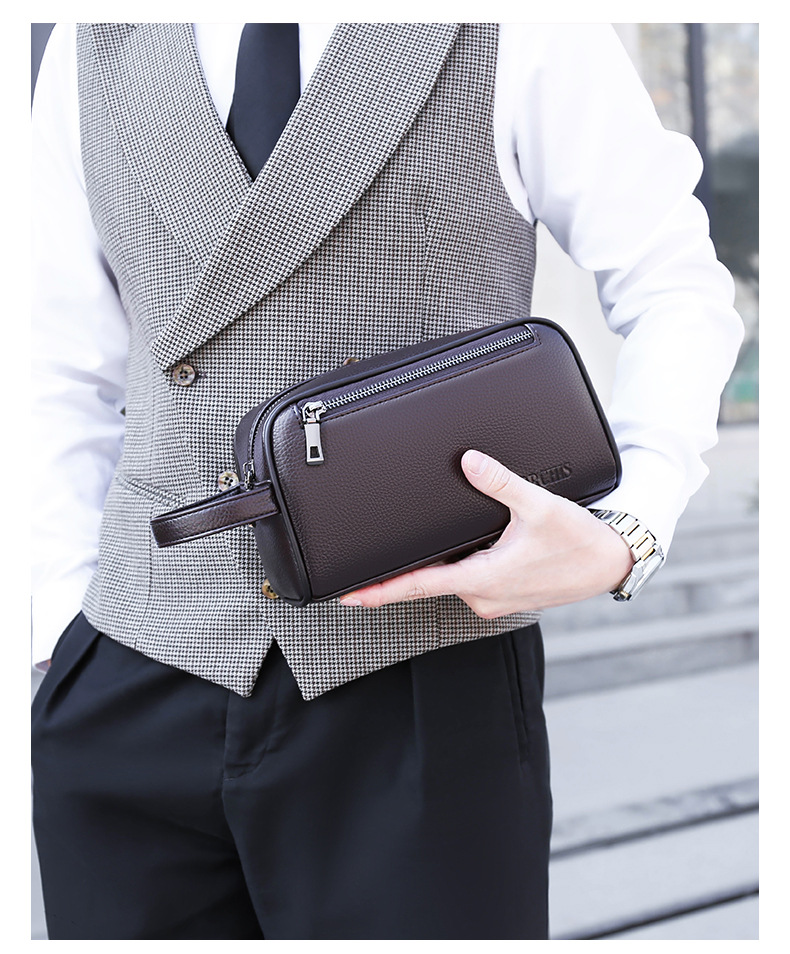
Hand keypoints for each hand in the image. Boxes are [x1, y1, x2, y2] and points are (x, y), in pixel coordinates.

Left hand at [339, 449, 633, 617]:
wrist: (610, 562)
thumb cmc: (579, 541)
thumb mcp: (537, 505)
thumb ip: (500, 482)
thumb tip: (469, 460)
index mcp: (484, 579)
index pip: (420, 586)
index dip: (381, 591)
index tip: (350, 596)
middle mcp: (484, 596)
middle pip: (431, 581)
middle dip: (405, 570)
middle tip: (373, 559)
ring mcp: (495, 599)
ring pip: (452, 580)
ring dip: (438, 566)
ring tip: (422, 547)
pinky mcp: (505, 596)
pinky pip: (470, 581)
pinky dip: (459, 566)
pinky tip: (463, 549)